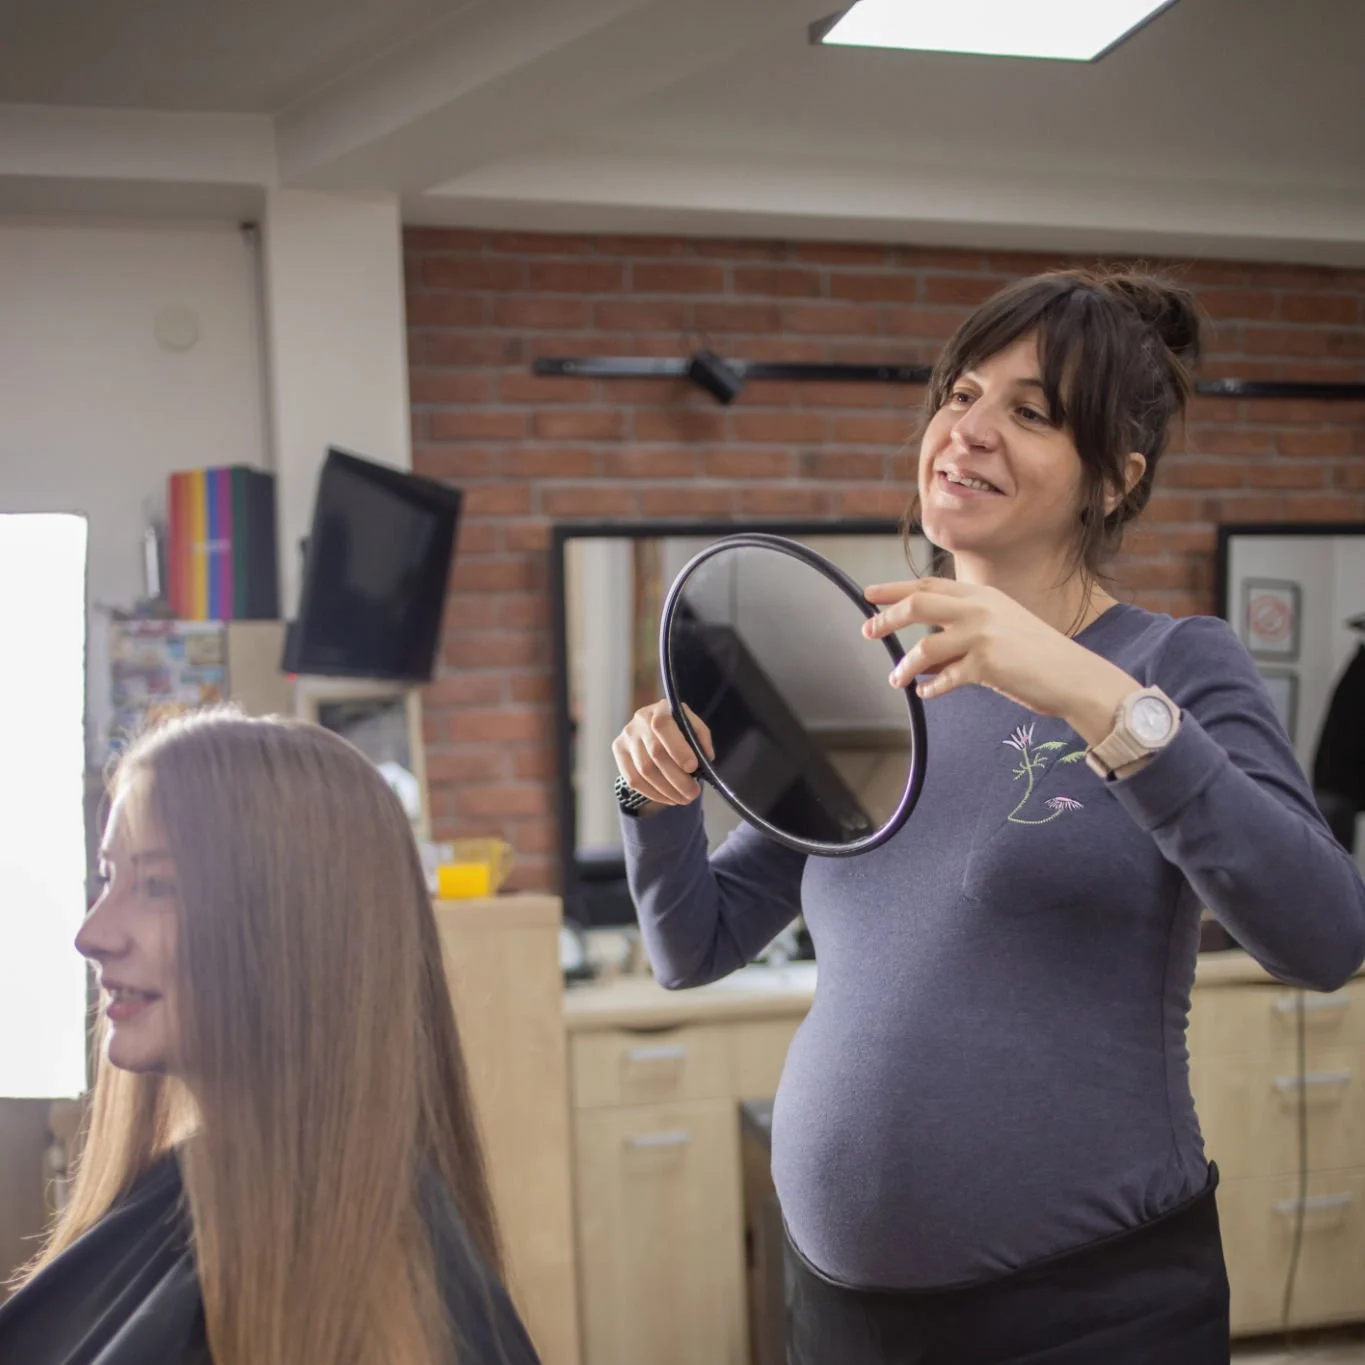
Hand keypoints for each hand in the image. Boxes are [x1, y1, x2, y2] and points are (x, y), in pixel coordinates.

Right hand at [612, 700, 715, 806]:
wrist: (655, 726)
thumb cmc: (679, 728)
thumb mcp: (693, 726)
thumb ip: (701, 739)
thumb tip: (704, 759)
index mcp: (660, 709)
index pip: (663, 726)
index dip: (678, 749)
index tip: (693, 768)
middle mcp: (640, 720)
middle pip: (655, 754)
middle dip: (677, 778)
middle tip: (693, 793)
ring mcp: (627, 736)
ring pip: (644, 771)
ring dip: (666, 790)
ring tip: (683, 798)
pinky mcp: (619, 751)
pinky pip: (633, 780)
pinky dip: (653, 793)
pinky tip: (667, 798)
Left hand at [861, 579, 1137, 742]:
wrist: (1074, 676)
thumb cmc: (1037, 656)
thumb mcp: (1000, 631)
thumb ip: (962, 636)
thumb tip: (921, 660)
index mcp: (983, 595)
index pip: (929, 585)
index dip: (895, 589)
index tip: (869, 595)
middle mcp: (980, 609)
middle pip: (918, 605)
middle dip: (887, 618)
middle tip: (868, 631)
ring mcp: (983, 635)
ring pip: (925, 649)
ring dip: (905, 667)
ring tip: (896, 680)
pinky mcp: (986, 664)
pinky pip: (944, 678)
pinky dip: (931, 687)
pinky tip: (925, 693)